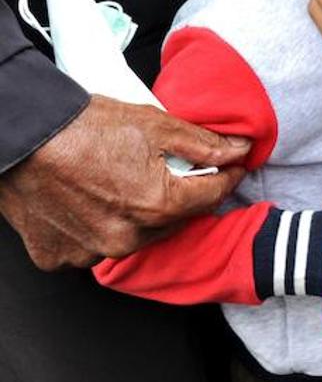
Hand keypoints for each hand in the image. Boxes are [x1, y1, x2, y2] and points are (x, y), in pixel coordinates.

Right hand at [0, 96, 249, 269]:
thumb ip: (203, 144)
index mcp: (156, 206)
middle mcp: (126, 238)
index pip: (211, 197)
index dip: (226, 177)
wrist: (21, 136)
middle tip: (169, 171)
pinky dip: (96, 229)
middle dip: (179, 197)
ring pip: (134, 238)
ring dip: (138, 218)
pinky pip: (91, 248)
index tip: (232, 166)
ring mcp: (90, 252)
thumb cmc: (82, 127)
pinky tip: (89, 203)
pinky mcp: (59, 256)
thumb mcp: (156, 124)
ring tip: (122, 185)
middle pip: (173, 221)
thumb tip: (239, 150)